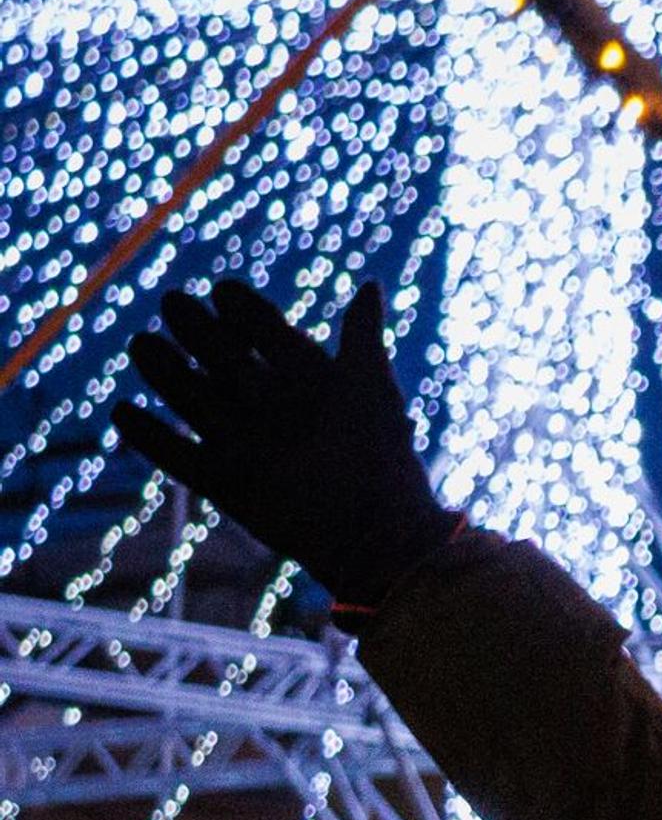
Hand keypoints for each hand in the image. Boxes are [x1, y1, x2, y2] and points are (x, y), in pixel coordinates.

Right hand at [115, 278, 453, 612]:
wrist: (374, 534)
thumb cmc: (380, 458)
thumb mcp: (370, 388)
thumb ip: (361, 337)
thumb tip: (371, 285)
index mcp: (310, 385)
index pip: (268, 336)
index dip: (246, 313)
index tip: (223, 291)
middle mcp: (273, 412)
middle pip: (224, 363)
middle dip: (198, 334)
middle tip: (172, 302)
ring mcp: (247, 447)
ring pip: (196, 402)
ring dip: (166, 375)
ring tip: (141, 344)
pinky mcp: (226, 485)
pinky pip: (179, 457)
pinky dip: (151, 438)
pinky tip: (123, 414)